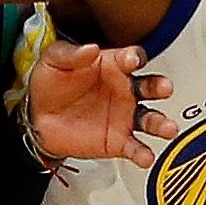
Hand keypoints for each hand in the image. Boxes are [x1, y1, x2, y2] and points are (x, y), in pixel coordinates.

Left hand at [24, 40, 174, 171]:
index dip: (134, 58)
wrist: (38, 119)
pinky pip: (135, 148)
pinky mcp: (118, 141)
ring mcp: (124, 117)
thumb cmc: (50, 85)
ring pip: (149, 119)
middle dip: (159, 87)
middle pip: (149, 87)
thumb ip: (71, 53)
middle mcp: (125, 91)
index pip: (131, 58)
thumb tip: (90, 48)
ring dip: (161, 123)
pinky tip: (146, 156)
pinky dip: (143, 153)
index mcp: (113, 66)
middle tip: (164, 88)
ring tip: (168, 128)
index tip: (133, 60)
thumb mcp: (54, 60)